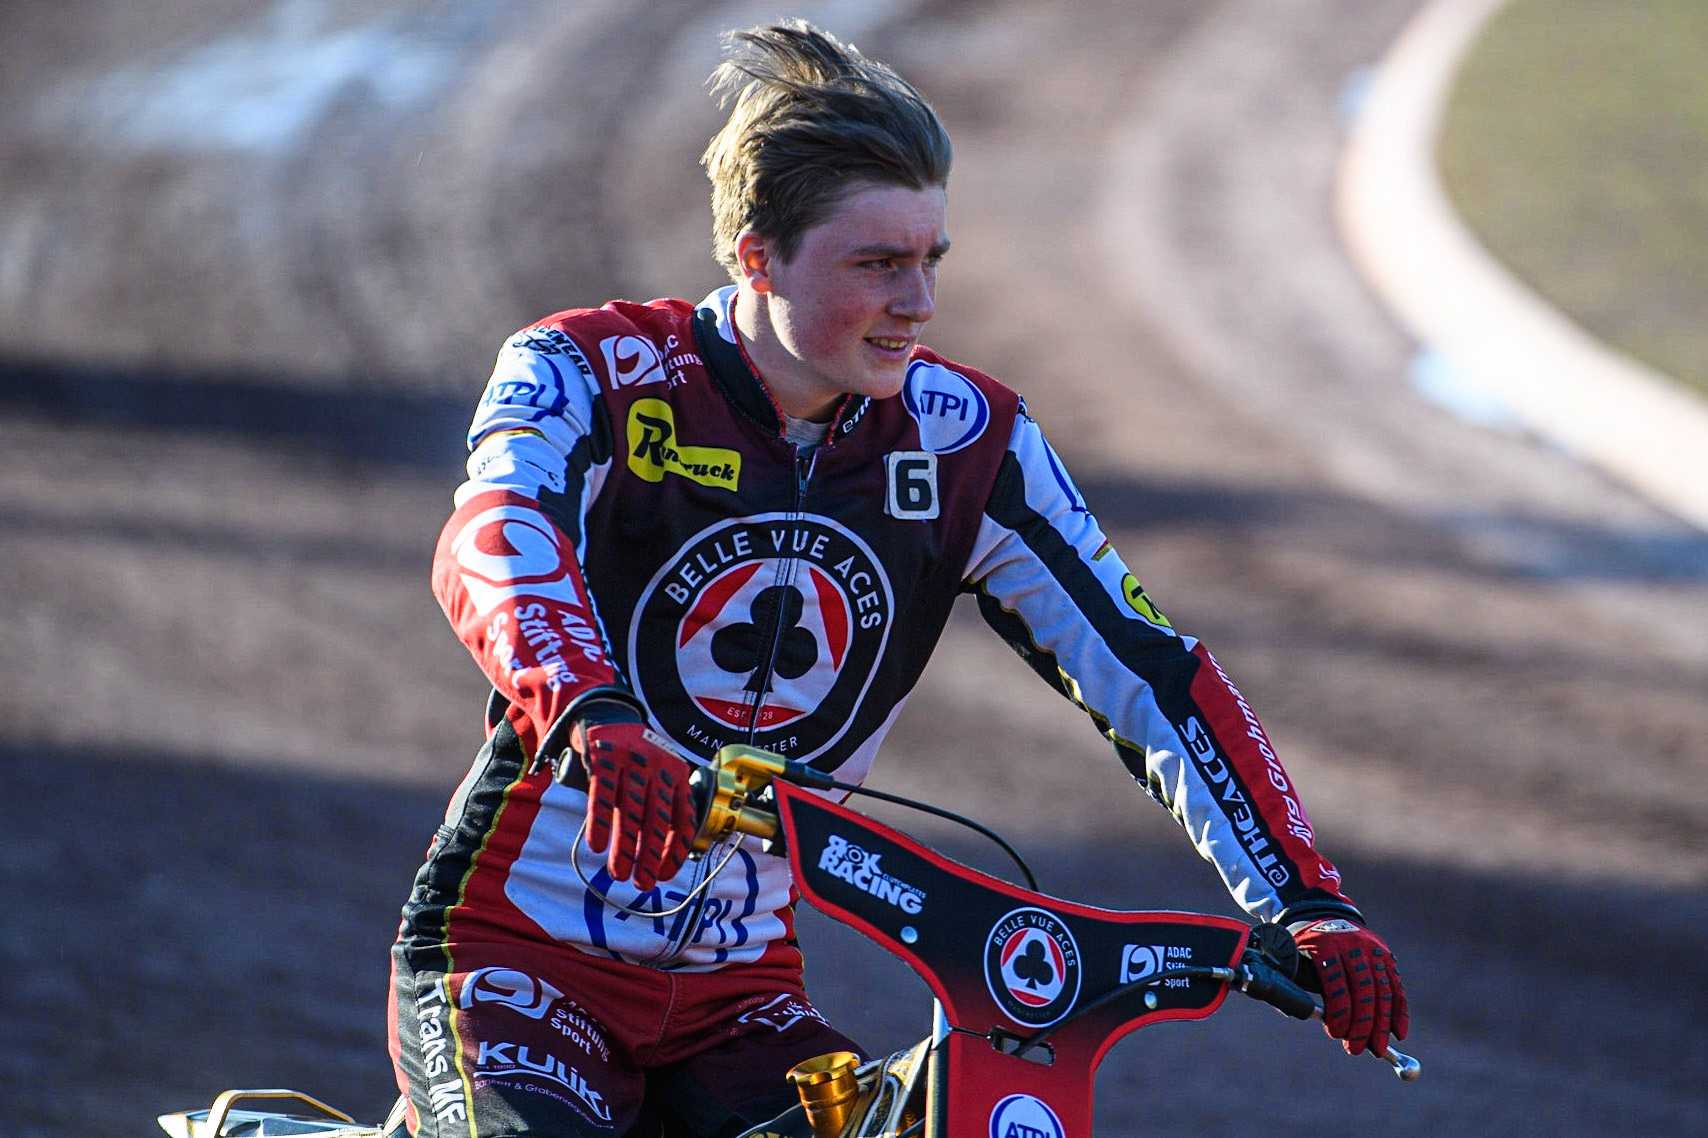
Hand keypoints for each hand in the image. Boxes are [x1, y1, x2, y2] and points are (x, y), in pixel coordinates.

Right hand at [568, 711, 695, 891]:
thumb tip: (658, 857)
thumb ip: (660, 808)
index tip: (664, 876)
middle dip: (649, 857)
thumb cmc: (633, 758)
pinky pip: (603, 795)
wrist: (606, 716)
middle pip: (657, 820)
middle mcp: (660, 766)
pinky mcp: (605, 755)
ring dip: (624, 848)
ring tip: (618, 873)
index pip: (682, 820)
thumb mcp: (657, 778)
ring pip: (630, 812)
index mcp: (678, 775)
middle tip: (641, 884)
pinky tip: (596, 846)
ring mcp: (633, 759)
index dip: (675, 852)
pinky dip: (600, 823)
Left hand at [1291, 918, 1408, 1056]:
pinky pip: (1396, 987)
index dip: (1338, 1010)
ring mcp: (1373, 949)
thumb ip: (1292, 983)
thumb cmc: (1304, 948)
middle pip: (1362, 988)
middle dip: (1362, 1023)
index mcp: (1324, 943)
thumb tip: (1300, 1012)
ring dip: (1381, 1023)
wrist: (1323, 916)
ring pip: (1382, 990)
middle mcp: (1352, 944)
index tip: (1336, 1034)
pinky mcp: (1386, 956)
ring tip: (1376, 1048)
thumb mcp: (1292, 959)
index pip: (1335, 980)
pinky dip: (1399, 1012)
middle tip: (1356, 1048)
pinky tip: (1398, 1033)